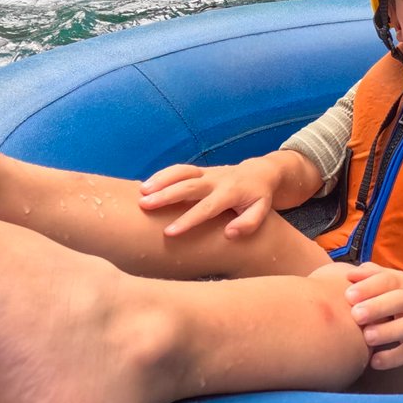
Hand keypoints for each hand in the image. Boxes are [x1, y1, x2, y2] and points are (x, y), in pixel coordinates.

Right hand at [138, 159, 279, 237]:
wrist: (259, 172)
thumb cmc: (258, 197)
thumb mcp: (261, 211)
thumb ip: (249, 223)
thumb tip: (229, 234)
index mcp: (231, 193)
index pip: (207, 208)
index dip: (188, 220)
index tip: (169, 232)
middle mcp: (216, 180)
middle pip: (188, 186)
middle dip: (166, 195)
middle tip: (145, 205)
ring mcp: (207, 173)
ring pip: (181, 173)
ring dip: (161, 180)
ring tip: (141, 193)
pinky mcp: (200, 170)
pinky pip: (179, 169)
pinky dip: (162, 175)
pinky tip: (146, 185)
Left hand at [345, 263, 402, 369]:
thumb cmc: (400, 294)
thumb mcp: (389, 279)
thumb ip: (369, 275)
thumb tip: (348, 275)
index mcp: (402, 282)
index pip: (387, 280)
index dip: (368, 287)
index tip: (348, 296)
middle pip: (400, 301)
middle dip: (378, 307)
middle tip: (356, 315)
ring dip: (388, 332)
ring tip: (367, 337)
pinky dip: (394, 358)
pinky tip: (375, 362)